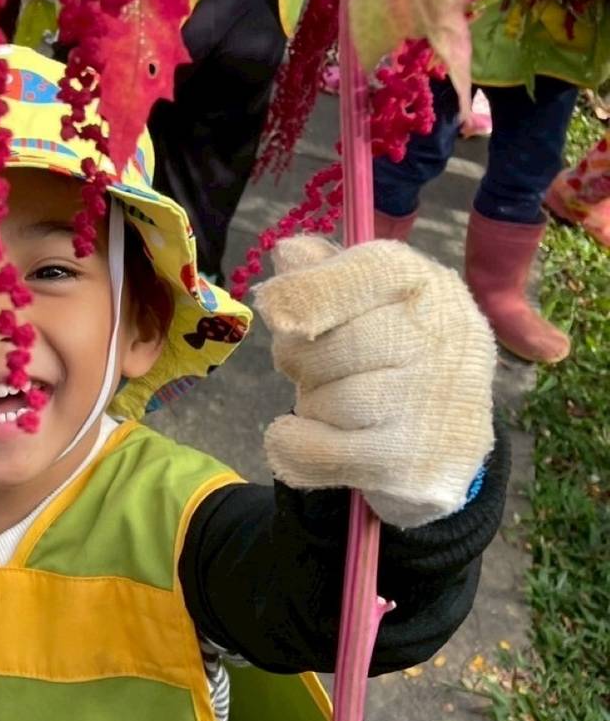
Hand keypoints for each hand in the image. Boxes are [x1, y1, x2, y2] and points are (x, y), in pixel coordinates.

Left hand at [253, 236, 495, 527]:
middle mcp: (447, 341)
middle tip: (309, 369)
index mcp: (432, 287)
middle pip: (333, 343)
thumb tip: (287, 253)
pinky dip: (292, 447)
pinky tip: (300, 440)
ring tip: (331, 405)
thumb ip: (325, 275)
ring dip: (308, 404)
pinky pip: (318, 453)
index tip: (272, 308)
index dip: (309, 289)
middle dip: (299, 359)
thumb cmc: (393, 358)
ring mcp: (436, 408)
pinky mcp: (415, 467)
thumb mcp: (369, 302)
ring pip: (326, 400)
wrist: (444, 443)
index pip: (370, 271)